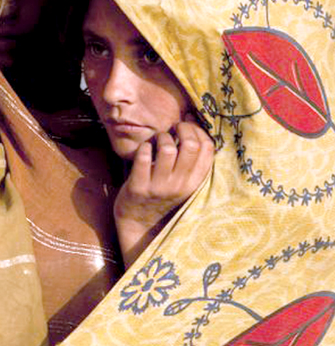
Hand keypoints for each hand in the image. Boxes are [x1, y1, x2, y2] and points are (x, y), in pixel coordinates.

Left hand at [114, 119, 213, 265]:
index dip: (198, 130)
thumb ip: (190, 161)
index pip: (207, 148)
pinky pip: (143, 158)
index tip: (187, 125)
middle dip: (182, 129)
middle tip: (173, 128)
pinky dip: (144, 147)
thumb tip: (193, 122)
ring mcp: (159, 187)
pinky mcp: (138, 187)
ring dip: (161, 137)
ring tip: (157, 139)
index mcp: (195, 183)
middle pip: (190, 145)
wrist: (139, 224)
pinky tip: (144, 149)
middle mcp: (180, 185)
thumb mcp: (183, 183)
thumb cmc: (162, 196)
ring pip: (167, 149)